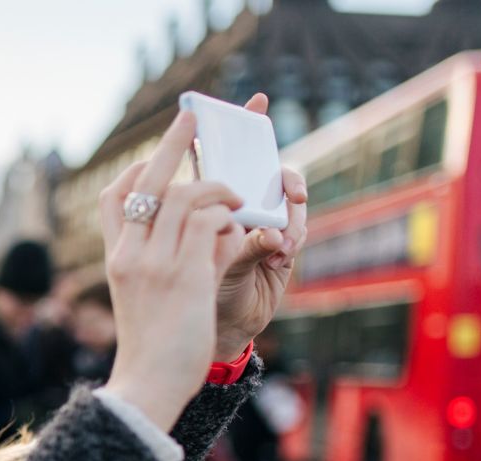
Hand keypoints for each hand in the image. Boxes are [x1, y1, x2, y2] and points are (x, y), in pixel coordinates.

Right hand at [94, 110, 246, 430]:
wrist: (148, 383)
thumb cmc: (154, 347)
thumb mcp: (147, 297)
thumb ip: (168, 260)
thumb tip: (206, 230)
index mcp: (117, 257)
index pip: (115, 197)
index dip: (138, 170)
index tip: (158, 157)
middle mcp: (129, 253)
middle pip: (147, 182)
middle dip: (172, 144)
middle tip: (192, 118)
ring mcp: (153, 262)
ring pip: (183, 196)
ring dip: (215, 185)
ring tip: (237, 195)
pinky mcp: (182, 274)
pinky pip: (205, 222)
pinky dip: (224, 213)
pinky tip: (237, 221)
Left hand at [210, 94, 309, 360]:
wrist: (204, 340)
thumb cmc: (186, 297)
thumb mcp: (189, 263)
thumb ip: (214, 237)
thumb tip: (246, 222)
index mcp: (202, 202)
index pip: (223, 154)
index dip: (241, 125)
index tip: (258, 100)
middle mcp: (233, 208)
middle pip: (266, 172)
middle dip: (283, 177)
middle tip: (291, 192)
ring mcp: (259, 226)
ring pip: (285, 202)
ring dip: (288, 215)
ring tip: (281, 237)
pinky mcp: (278, 250)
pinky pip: (294, 230)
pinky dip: (291, 236)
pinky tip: (281, 252)